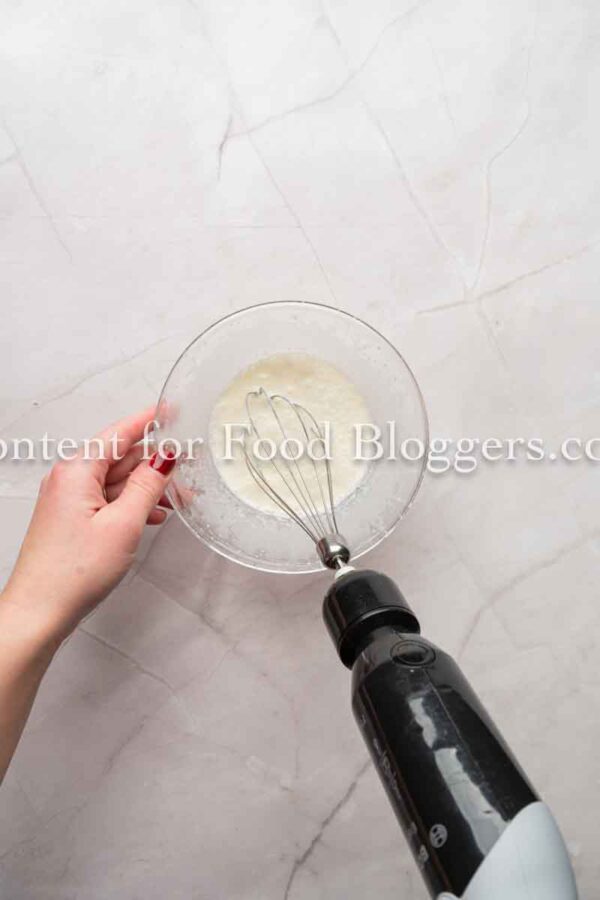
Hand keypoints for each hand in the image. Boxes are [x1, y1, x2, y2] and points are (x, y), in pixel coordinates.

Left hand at [2, 408, 177, 646]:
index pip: (119, 433)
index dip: (149, 421)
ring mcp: (68, 500)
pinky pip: (107, 499)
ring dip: (146, 488)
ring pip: (116, 481)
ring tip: (177, 500)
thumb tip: (165, 456)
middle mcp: (69, 479)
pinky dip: (131, 504)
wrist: (39, 611)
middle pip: (120, 457)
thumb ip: (147, 485)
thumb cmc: (72, 572)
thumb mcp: (123, 524)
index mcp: (77, 471)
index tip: (170, 411)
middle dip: (154, 464)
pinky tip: (151, 516)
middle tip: (186, 468)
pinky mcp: (71, 519)